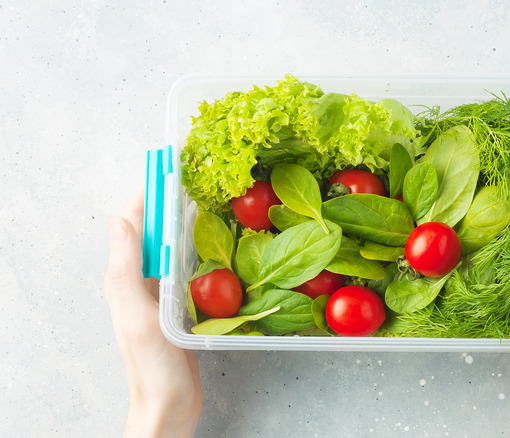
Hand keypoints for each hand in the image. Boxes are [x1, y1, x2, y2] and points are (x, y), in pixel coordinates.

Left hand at [104, 186, 201, 436]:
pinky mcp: (178, 302)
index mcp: (125, 277)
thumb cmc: (154, 366)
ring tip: (210, 195)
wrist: (170, 404)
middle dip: (169, 197)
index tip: (172, 163)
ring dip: (185, 217)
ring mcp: (159, 289)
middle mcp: (140, 279)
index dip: (150, 190)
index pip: (133, 221)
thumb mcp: (139, 317)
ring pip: (171, 242)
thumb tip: (120, 221)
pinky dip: (199, 244)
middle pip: (153, 226)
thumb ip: (125, 271)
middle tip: (199, 173)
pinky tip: (220, 239)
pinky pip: (187, 262)